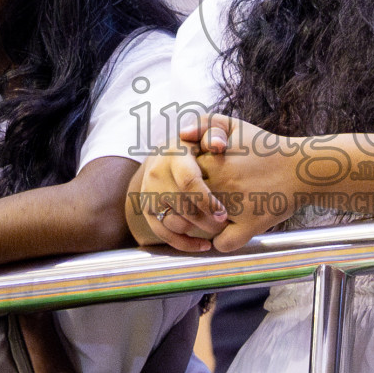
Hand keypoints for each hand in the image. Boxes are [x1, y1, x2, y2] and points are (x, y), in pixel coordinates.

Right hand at [133, 118, 230, 251]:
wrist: (175, 153)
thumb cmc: (202, 142)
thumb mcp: (211, 127)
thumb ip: (214, 129)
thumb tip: (216, 145)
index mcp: (174, 153)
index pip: (188, 182)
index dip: (207, 201)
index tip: (224, 213)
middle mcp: (157, 173)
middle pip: (181, 206)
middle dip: (205, 219)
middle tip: (225, 224)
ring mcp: (149, 192)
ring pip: (173, 221)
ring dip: (196, 231)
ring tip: (218, 231)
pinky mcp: (148, 210)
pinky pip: (163, 233)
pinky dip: (183, 244)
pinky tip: (203, 245)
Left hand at [187, 113, 302, 251]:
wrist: (302, 169)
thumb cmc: (267, 148)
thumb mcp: (235, 126)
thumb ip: (205, 124)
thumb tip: (182, 135)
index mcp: (213, 163)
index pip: (181, 179)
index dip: (187, 182)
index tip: (198, 181)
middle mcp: (221, 185)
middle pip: (188, 202)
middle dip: (191, 204)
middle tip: (204, 201)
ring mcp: (235, 207)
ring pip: (201, 225)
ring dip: (204, 224)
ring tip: (215, 214)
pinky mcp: (250, 226)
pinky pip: (224, 243)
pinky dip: (223, 242)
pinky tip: (229, 231)